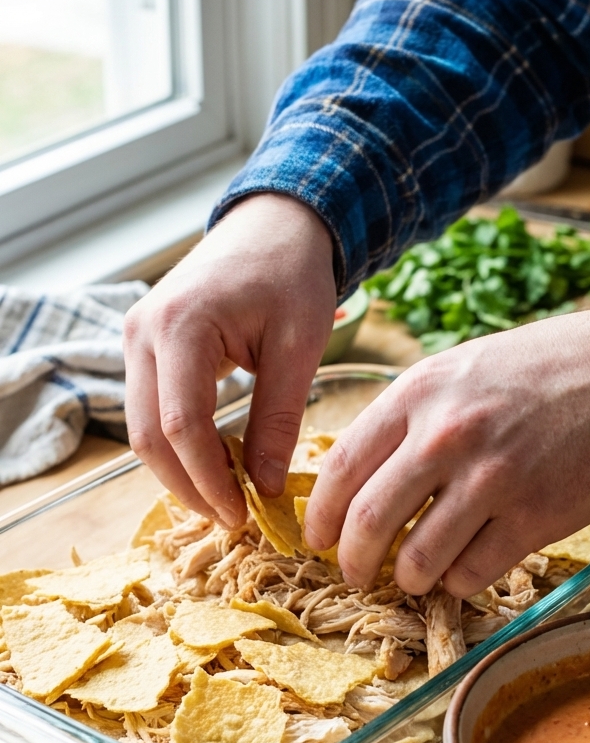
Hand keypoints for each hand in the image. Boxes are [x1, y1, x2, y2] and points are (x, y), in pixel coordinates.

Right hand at [124, 194, 335, 527]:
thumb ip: (279, 418)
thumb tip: (264, 488)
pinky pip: (152, 407)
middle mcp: (143, 332)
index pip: (183, 425)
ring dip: (180, 469)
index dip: (209, 479)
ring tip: (227, 498)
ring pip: (143, 427)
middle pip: (150, 435)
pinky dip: (179, 442)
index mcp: (182, 326)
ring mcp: (136, 336)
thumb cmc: (293, 274)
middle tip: (232, 519)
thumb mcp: (299, 347)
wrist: (274, 223)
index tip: (242, 516)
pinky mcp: (143, 344)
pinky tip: (216, 464)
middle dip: (188, 485)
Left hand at [303, 306, 589, 596]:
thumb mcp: (459, 369)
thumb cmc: (540, 369)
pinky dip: (458, 581)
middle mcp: (447, 436)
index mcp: (420, 393)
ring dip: (408, 578)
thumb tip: (360, 475)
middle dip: (353, 560)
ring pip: (418, 560)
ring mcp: (492, 480)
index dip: (321, 513)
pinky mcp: (534, 517)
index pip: (342, 466)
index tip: (318, 536)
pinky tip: (463, 567)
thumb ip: (409, 415)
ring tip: (414, 575)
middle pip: (369, 522)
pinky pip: (472, 572)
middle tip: (356, 571)